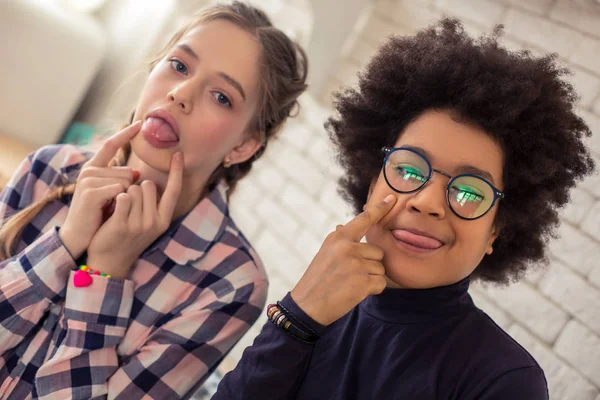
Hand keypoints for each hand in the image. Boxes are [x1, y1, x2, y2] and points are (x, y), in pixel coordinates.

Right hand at [59, 121, 141, 259]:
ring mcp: (88, 180)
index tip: (139, 123)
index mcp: (93, 168)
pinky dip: (120, 201)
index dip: (125, 134)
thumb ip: (120, 179)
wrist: (80, 235)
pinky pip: (120, 190)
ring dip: (124, 196)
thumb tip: (136, 173)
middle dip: (128, 188)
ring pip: (126, 180)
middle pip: (127, 170)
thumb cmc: (98, 215)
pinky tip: (107, 209)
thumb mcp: (110, 193)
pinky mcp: (90, 192)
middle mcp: (88, 171)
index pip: (111, 145)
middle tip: (113, 203)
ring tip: (109, 207)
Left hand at [86, 153, 183, 278]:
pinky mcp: (122, 225)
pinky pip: (122, 197)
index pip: (174, 191)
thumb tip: (151, 180)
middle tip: (128, 203)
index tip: (178, 154)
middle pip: (149, 185)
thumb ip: (152, 204)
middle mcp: (155, 222)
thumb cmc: (127, 236)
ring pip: (134, 189)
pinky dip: (116, 197)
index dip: (177, 171)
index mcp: (164, 220)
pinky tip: (112, 207)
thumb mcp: (148, 223)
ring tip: (119, 208)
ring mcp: (139, 225)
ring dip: (124, 192)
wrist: (109, 261)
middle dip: (137, 186)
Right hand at [290, 194, 396, 325]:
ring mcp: (356, 264)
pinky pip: (381, 283)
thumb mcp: (325, 253)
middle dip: (369, 265)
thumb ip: (339, 240)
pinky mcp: (362, 282)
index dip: (380, 209)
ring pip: (380, 268)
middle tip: (350, 274)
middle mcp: (348, 247)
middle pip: (378, 252)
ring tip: (350, 283)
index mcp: (339, 238)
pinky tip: (355, 292)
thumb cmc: (317, 279)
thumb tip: (343, 227)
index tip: (393, 198)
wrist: (308, 305)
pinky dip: (372, 290)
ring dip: (370, 278)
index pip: (364, 219)